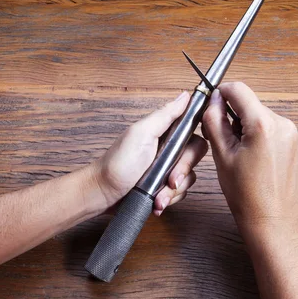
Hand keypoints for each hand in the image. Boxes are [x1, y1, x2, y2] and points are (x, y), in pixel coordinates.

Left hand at [93, 91, 207, 215]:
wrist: (103, 194)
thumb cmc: (117, 164)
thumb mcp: (141, 134)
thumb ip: (165, 115)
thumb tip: (185, 96)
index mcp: (164, 132)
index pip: (194, 131)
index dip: (194, 143)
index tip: (186, 154)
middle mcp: (168, 149)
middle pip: (194, 156)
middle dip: (183, 172)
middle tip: (170, 180)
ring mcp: (166, 169)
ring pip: (189, 177)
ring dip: (174, 190)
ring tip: (158, 196)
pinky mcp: (164, 187)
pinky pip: (180, 192)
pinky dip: (169, 199)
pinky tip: (157, 202)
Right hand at [202, 82, 297, 240]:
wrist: (270, 222)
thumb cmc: (244, 194)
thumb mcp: (221, 155)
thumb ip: (214, 121)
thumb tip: (214, 99)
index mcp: (263, 125)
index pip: (239, 90)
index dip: (222, 93)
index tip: (214, 102)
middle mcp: (285, 125)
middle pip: (253, 106)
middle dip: (238, 118)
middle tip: (227, 143)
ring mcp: (297, 137)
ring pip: (266, 120)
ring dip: (253, 130)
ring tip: (246, 157)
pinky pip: (280, 134)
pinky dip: (268, 141)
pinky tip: (262, 163)